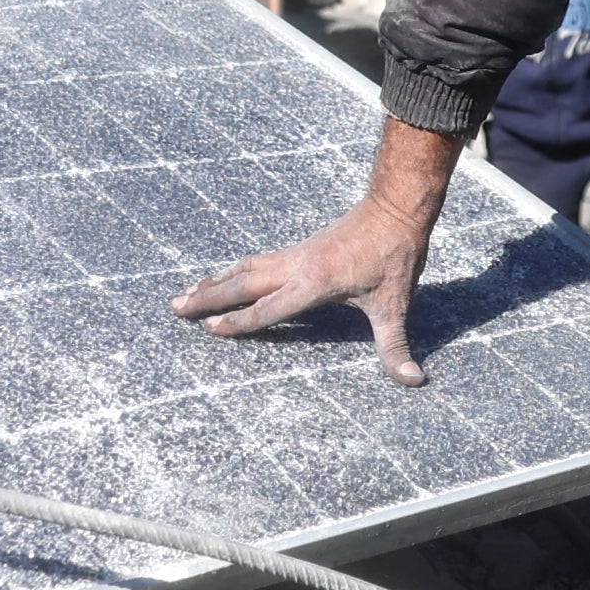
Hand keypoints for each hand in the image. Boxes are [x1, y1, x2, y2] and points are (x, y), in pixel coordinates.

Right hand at [177, 117, 457, 384]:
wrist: (395, 207)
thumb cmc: (394, 256)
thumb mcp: (396, 305)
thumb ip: (396, 347)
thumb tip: (414, 381)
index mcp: (313, 283)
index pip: (268, 308)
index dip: (239, 322)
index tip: (210, 329)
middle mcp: (296, 267)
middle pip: (242, 283)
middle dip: (207, 297)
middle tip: (174, 308)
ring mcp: (295, 255)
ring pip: (245, 268)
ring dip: (214, 281)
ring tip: (186, 293)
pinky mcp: (299, 248)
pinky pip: (257, 261)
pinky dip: (234, 270)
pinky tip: (225, 276)